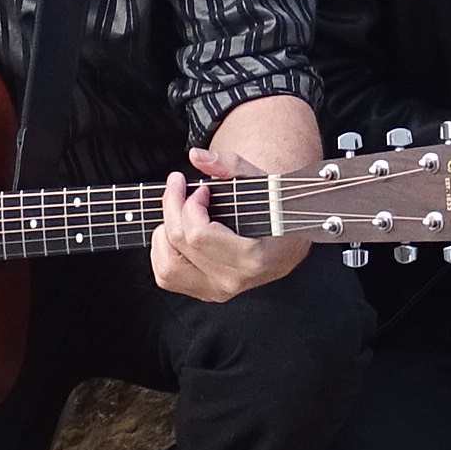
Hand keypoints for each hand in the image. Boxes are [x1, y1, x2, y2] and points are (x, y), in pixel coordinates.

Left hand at [150, 146, 310, 299]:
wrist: (287, 246)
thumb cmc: (275, 212)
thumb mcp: (259, 183)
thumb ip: (229, 165)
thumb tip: (197, 156)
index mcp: (251, 257)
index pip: (198, 234)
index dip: (190, 205)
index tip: (201, 188)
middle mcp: (232, 279)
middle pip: (180, 244)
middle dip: (172, 208)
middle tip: (180, 188)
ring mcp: (217, 291)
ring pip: (167, 266)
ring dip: (164, 233)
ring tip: (178, 213)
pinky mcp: (205, 293)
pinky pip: (167, 277)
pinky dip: (163, 252)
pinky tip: (177, 232)